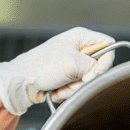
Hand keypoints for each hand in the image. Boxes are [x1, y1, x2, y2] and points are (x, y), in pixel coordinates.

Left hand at [0, 27, 114, 115]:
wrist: (21, 82)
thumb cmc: (42, 66)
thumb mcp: (72, 64)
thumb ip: (93, 66)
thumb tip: (99, 73)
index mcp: (81, 37)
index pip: (107, 46)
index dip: (104, 62)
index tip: (93, 74)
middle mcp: (78, 48)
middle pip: (97, 67)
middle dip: (84, 80)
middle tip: (71, 81)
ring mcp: (71, 63)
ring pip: (86, 80)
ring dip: (73, 89)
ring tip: (59, 87)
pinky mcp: (65, 76)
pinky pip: (75, 87)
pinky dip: (66, 92)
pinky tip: (55, 90)